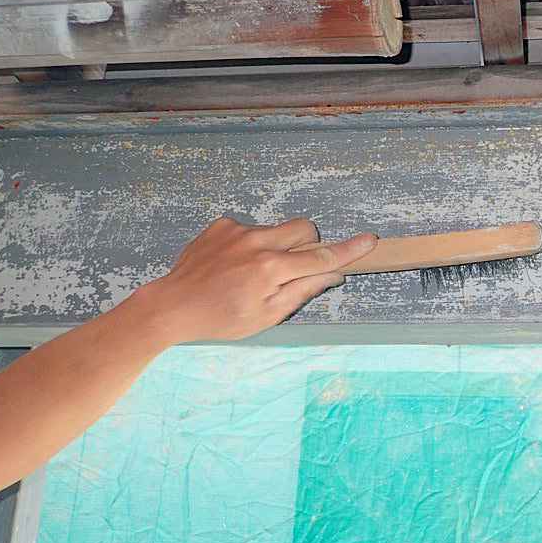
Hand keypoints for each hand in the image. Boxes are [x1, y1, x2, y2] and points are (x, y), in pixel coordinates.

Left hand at [130, 216, 377, 344]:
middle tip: (291, 269)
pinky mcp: (222, 224)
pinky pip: (252, 229)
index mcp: (270, 270)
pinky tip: (231, 265)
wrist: (172, 305)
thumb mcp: (267, 316)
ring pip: (277, 230)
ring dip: (275, 248)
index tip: (368, 240)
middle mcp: (256, 244)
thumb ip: (303, 291)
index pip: (320, 258)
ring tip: (249, 273)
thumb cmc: (220, 318)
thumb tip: (332, 275)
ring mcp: (238, 230)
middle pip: (305, 230)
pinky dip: (251, 245)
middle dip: (307, 246)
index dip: (347, 251)